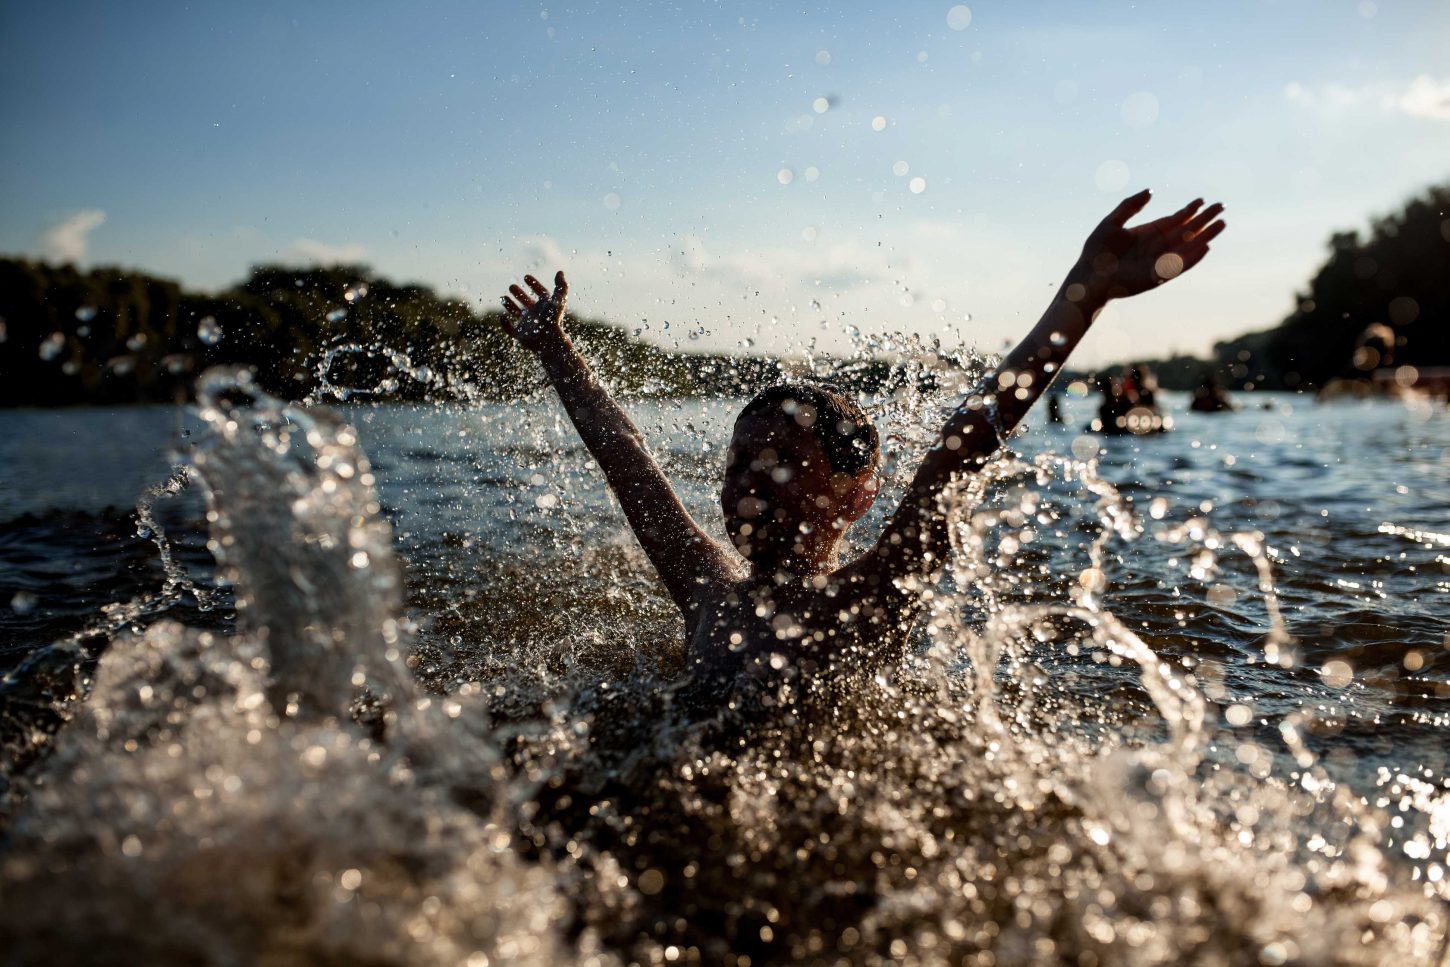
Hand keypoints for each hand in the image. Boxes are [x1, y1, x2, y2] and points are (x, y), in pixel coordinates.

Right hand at [500, 271, 568, 350]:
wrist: (548, 341)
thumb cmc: (553, 320)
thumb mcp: (559, 301)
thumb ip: (561, 286)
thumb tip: (560, 272)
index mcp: (546, 308)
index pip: (541, 294)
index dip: (534, 285)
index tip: (526, 277)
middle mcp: (536, 315)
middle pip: (527, 303)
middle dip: (519, 294)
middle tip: (511, 286)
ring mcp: (528, 325)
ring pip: (517, 314)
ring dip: (509, 305)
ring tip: (503, 297)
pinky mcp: (520, 336)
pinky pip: (510, 330)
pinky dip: (505, 324)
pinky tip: (502, 317)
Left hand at [1073, 191, 1224, 300]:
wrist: (1089, 277)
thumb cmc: (1096, 252)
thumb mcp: (1112, 222)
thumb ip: (1130, 206)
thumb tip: (1151, 191)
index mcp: (1148, 233)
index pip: (1174, 220)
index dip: (1189, 210)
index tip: (1202, 200)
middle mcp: (1157, 246)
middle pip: (1186, 231)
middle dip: (1204, 219)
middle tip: (1222, 206)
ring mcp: (1159, 261)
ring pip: (1188, 246)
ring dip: (1205, 236)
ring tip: (1222, 223)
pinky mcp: (1158, 276)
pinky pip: (1180, 266)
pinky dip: (1193, 257)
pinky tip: (1206, 247)